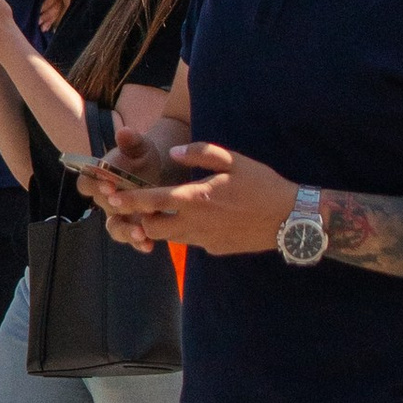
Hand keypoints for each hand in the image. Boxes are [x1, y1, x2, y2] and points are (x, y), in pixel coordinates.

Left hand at [93, 139, 296, 258]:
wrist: (289, 219)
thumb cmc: (262, 185)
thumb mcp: (233, 160)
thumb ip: (199, 153)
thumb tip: (174, 153)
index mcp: (196, 198)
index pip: (152, 201)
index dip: (130, 201)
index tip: (113, 199)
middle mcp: (195, 223)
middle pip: (152, 228)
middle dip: (141, 219)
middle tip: (140, 208)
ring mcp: (204, 240)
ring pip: (169, 237)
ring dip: (163, 226)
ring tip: (164, 213)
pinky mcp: (214, 249)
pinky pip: (191, 241)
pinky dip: (186, 231)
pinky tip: (200, 219)